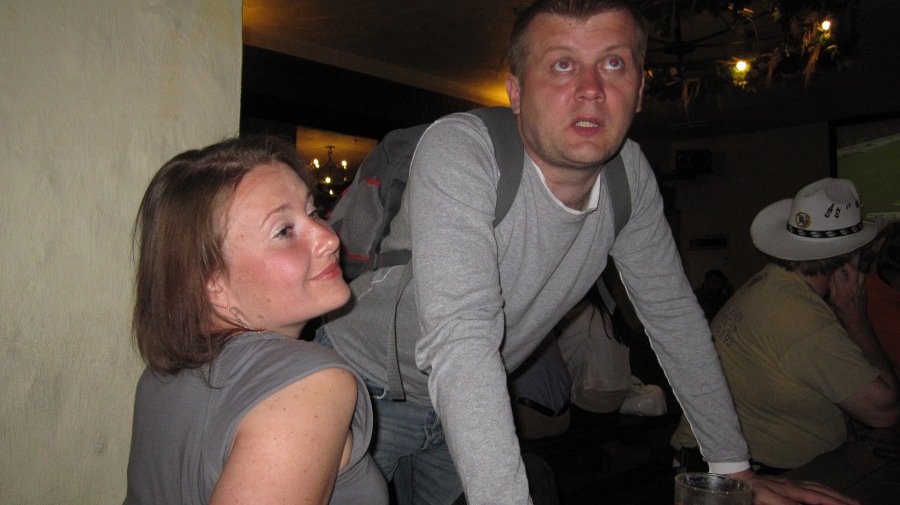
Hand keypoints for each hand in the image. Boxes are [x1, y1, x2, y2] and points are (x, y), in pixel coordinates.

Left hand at [727, 470, 859, 504]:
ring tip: (848, 500)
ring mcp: (791, 482)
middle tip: (856, 504)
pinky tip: (825, 491)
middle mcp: (794, 485)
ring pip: (818, 487)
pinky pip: (810, 484)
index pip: (817, 498)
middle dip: (840, 498)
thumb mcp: (767, 500)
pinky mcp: (787, 482)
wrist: (737, 478)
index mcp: (791, 490)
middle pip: (821, 491)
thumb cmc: (751, 492)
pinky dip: (822, 488)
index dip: (833, 503)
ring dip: (834, 493)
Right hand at [826, 264, 867, 326]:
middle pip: (852, 270)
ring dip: (854, 270)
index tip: (832, 265)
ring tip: (849, 270)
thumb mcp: (832, 300)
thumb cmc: (841, 310)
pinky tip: (854, 277)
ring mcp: (860, 288)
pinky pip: (863, 279)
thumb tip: (831, 276)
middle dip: (846, 265)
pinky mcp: (865, 290)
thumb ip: (832, 287)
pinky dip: (858, 276)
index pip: (838, 273)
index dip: (835, 267)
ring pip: (860, 273)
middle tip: (841, 264)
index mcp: (842, 290)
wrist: (856, 318)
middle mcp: (852, 287)